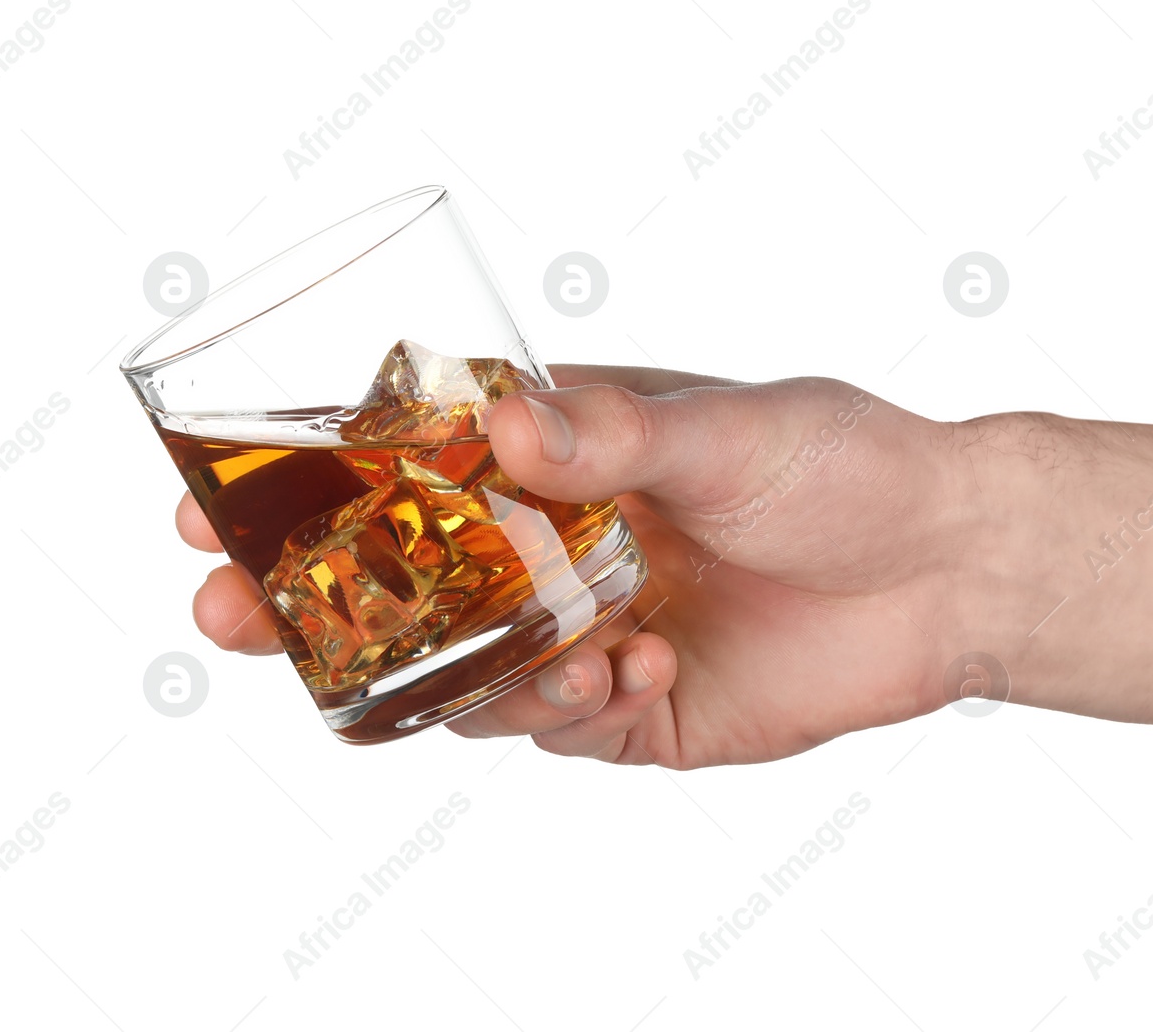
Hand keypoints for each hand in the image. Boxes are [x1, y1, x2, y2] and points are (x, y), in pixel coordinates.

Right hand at [180, 365, 969, 766]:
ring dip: (469, 676)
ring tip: (562, 660)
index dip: (296, 488)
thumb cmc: (843, 463)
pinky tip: (639, 674)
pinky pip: (559, 728)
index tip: (202, 500)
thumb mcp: (729, 428)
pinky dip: (572, 710)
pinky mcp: (636, 711)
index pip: (394, 472)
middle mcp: (549, 549)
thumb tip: (502, 424)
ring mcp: (584, 633)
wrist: (949, 564)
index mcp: (552, 459)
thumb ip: (615, 433)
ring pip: (463, 676)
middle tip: (237, 614)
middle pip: (391, 589)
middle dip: (306, 606)